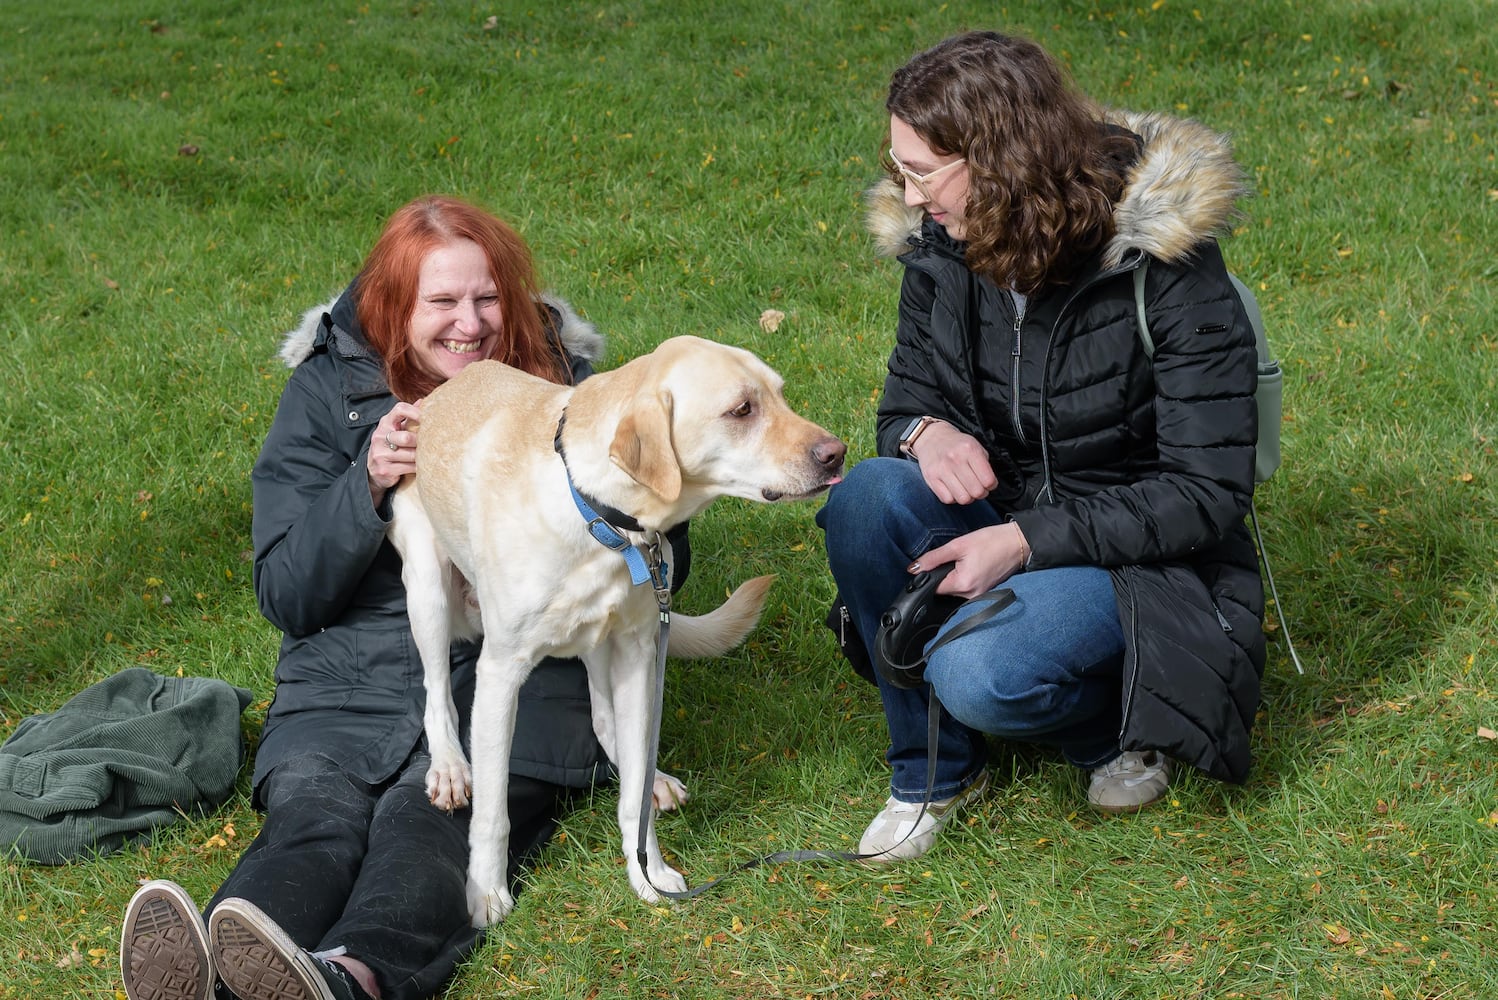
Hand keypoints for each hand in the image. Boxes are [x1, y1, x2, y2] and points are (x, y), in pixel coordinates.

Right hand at [368, 400, 422, 503]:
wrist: (372, 470)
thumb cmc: (390, 446)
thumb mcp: (395, 429)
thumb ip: (408, 417)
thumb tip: (423, 401)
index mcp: (385, 423)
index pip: (400, 409)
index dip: (415, 412)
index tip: (427, 418)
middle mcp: (380, 437)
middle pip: (406, 437)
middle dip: (420, 442)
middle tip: (429, 444)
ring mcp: (380, 454)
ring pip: (411, 455)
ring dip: (422, 457)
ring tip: (427, 456)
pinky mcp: (385, 469)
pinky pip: (409, 468)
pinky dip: (418, 467)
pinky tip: (420, 466)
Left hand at [908, 523, 1029, 598]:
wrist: (1018, 543)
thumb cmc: (992, 541)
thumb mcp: (958, 545)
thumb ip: (933, 558)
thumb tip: (914, 568)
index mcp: (963, 584)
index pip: (933, 588)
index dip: (929, 576)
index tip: (933, 565)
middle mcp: (971, 596)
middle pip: (944, 590)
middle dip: (943, 575)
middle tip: (956, 558)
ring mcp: (979, 596)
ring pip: (955, 589)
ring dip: (954, 576)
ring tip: (967, 560)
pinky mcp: (985, 593)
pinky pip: (966, 589)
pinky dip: (965, 578)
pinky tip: (973, 566)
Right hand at [910, 420, 999, 504]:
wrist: (932, 438)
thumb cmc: (957, 444)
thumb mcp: (976, 446)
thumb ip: (985, 464)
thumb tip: (989, 484)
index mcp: (970, 449)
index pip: (988, 480)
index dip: (992, 485)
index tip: (988, 483)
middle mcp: (955, 459)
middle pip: (976, 491)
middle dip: (981, 493)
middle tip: (978, 487)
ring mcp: (941, 469)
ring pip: (963, 498)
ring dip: (967, 497)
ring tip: (966, 489)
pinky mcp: (931, 477)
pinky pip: (948, 499)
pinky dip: (953, 497)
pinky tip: (953, 488)